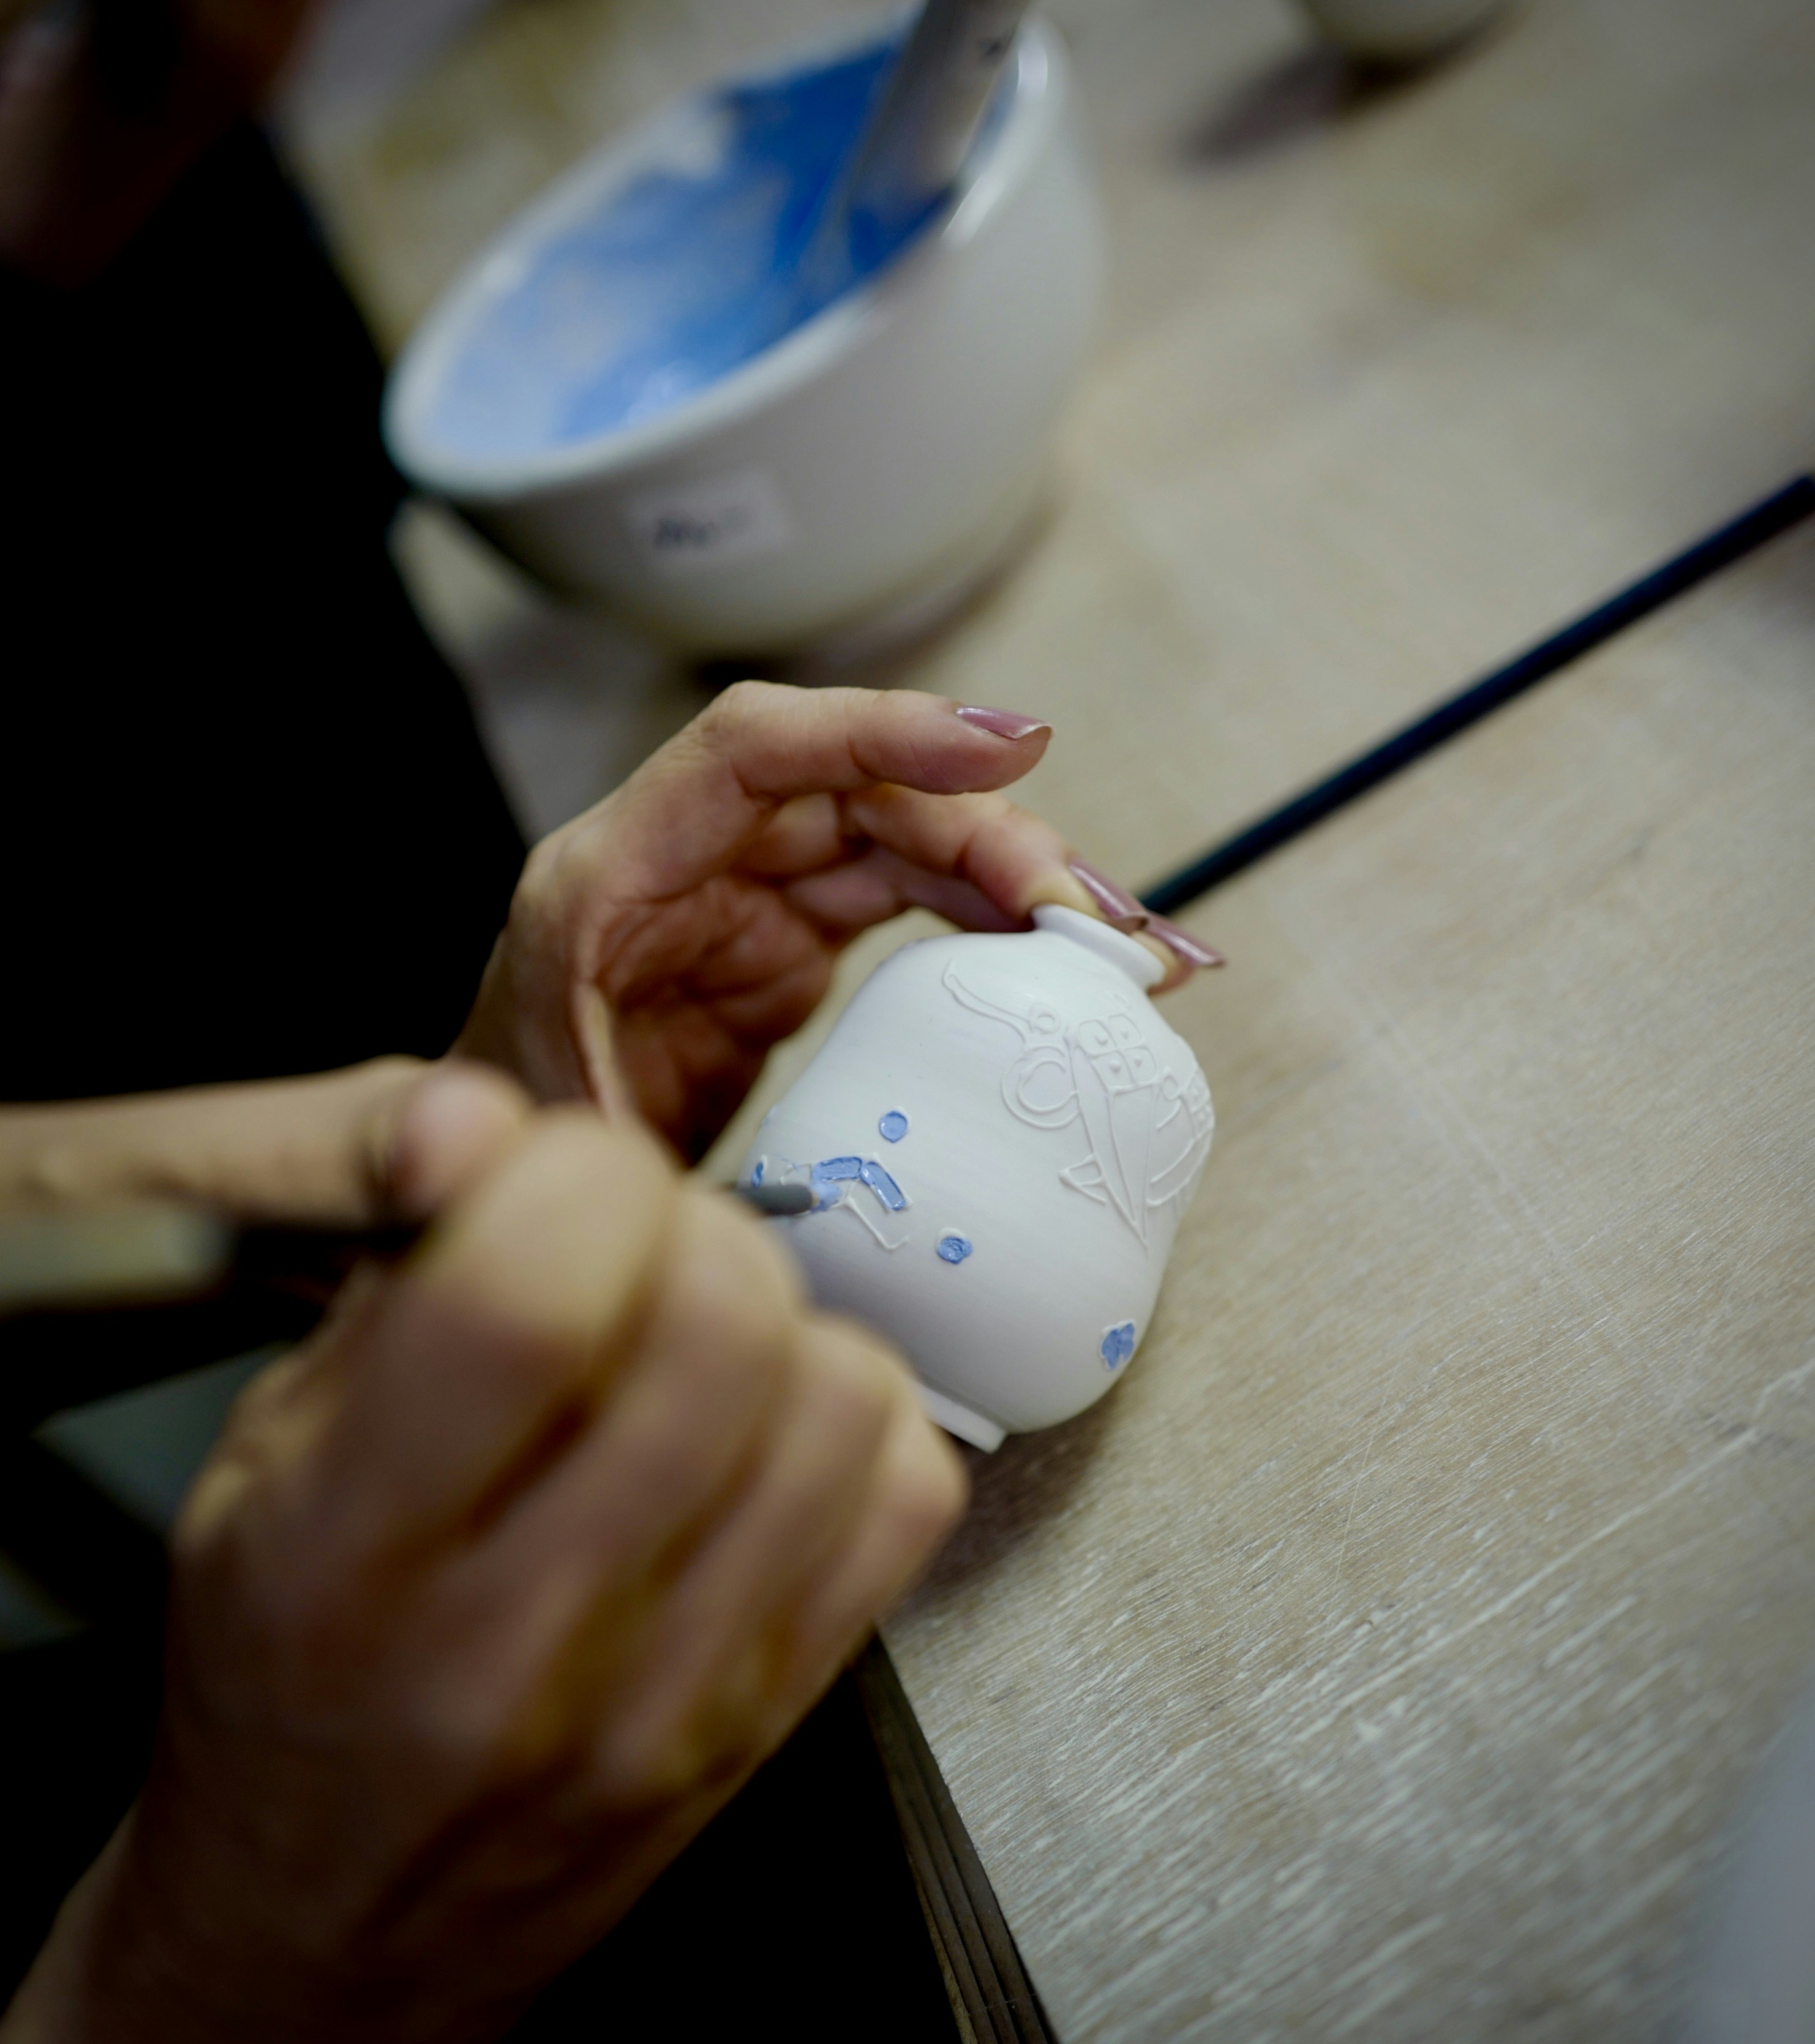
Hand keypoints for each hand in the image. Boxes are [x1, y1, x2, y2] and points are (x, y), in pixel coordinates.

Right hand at [0, 1077, 965, 2043]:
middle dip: (688, 1229)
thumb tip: (493, 1121)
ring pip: (840, 1391)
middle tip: (630, 1255)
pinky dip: (855, 1416)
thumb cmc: (287, 1688)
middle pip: (722, 1322)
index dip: (570, 1177)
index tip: (551, 1177)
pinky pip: (909, 1489)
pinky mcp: (776, 1713)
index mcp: (357, 1554)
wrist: (324, 1938)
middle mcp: (529, 1636)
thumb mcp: (260, 1470)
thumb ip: (389, 1288)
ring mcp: (679, 1688)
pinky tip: (761, 1434)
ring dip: (778, 1317)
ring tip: (691, 1347)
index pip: (532, 1292)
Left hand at [456, 681, 1219, 1159]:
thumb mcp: (555, 1162)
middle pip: (864, 794)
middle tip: (1100, 923)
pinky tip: (1064, 965)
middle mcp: (689, 865)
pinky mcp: (788, 948)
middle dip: (996, 835)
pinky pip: (907, 907)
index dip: (883, 730)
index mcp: (610, 880)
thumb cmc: (498, 1154)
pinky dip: (992, 927)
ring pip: (904, 844)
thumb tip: (769, 1221)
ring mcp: (746, 900)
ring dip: (1019, 882)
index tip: (1011, 749)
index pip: (755, 748)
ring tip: (1121, 950)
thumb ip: (642, 1163)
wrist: (477, 1175)